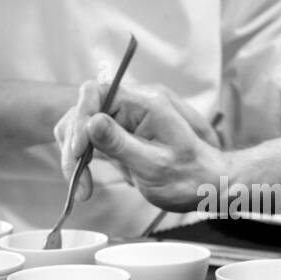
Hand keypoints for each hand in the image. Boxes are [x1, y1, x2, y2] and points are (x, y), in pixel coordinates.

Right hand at [53, 82, 224, 208]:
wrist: (206, 185)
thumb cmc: (189, 178)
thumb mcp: (154, 166)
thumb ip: (121, 143)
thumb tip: (91, 122)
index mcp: (146, 103)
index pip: (98, 92)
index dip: (81, 118)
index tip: (78, 151)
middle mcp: (133, 104)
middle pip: (84, 109)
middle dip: (74, 144)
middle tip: (77, 179)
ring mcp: (124, 117)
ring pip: (81, 125)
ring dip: (74, 155)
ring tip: (82, 186)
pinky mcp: (118, 133)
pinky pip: (88, 138)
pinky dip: (80, 159)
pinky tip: (85, 180)